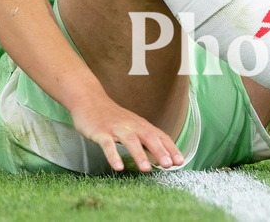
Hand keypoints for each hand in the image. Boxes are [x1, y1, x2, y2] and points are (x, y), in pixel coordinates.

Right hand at [70, 95, 184, 171]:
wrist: (89, 99)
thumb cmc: (112, 117)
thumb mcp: (131, 125)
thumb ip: (145, 139)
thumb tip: (161, 155)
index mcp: (140, 125)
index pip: (160, 136)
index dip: (170, 148)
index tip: (180, 161)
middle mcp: (131, 125)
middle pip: (149, 137)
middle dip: (160, 151)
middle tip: (168, 165)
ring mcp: (116, 128)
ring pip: (130, 141)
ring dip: (139, 155)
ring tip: (146, 170)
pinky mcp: (101, 132)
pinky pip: (107, 144)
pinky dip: (113, 156)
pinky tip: (118, 167)